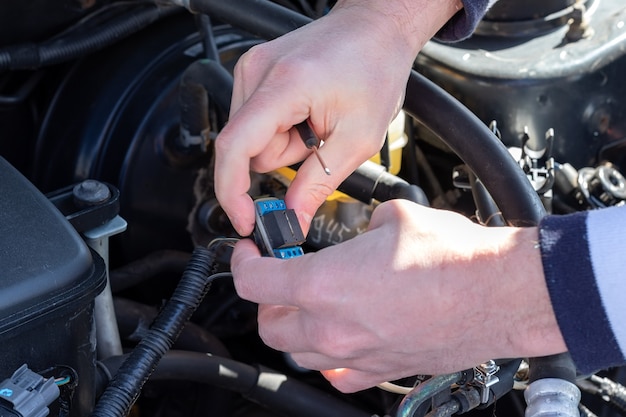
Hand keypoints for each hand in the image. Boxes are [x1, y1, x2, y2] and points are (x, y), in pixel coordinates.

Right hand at [214, 0, 461, 235]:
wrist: (375, 28)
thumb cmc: (374, 69)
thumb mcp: (357, 138)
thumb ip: (318, 183)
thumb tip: (293, 218)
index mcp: (284, 86)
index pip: (235, 148)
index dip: (233, 192)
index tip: (245, 219)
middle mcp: (257, 72)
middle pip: (248, 148)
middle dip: (284, 157)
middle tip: (320, 139)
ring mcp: (252, 68)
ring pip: (252, 138)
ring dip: (284, 142)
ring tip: (316, 119)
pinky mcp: (255, 70)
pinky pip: (256, 120)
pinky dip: (281, 126)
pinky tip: (305, 111)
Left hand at [230, 200, 566, 392]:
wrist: (500, 293)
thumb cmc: (453, 256)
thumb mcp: (394, 219)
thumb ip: (365, 228)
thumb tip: (366, 231)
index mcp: (324, 283)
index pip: (254, 282)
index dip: (243, 263)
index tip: (250, 254)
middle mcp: (333, 327)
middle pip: (270, 324)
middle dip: (268, 299)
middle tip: (283, 279)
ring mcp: (356, 355)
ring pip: (299, 354)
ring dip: (296, 329)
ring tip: (312, 307)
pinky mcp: (383, 370)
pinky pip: (339, 376)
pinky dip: (330, 360)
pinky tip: (341, 340)